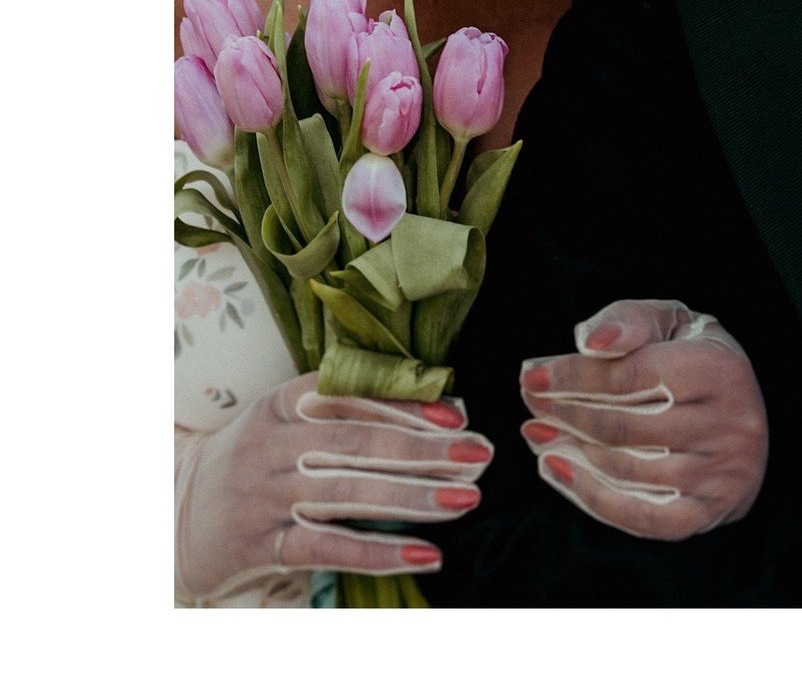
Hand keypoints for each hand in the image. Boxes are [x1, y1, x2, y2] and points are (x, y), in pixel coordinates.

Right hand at [175, 373, 493, 603]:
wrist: (175, 515)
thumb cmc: (255, 458)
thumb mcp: (286, 419)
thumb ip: (346, 408)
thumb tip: (438, 407)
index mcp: (282, 402)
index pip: (353, 397)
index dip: (408, 404)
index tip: (458, 415)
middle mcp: (272, 444)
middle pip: (359, 444)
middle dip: (425, 451)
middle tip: (479, 455)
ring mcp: (265, 495)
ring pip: (349, 493)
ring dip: (414, 497)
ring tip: (466, 499)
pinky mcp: (260, 543)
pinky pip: (327, 547)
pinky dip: (379, 551)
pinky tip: (425, 553)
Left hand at [518, 298, 767, 540]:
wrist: (746, 415)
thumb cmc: (696, 358)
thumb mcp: (672, 322)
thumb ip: (630, 320)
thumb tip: (588, 341)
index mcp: (720, 370)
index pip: (632, 376)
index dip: (575, 376)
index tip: (533, 374)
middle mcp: (727, 426)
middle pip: (624, 426)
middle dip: (566, 413)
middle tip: (530, 401)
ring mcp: (718, 476)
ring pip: (626, 470)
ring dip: (569, 451)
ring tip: (536, 432)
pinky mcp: (705, 512)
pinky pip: (640, 516)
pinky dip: (590, 496)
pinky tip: (556, 469)